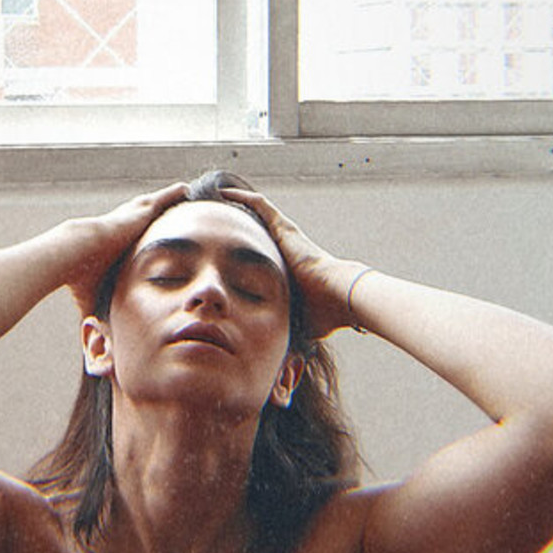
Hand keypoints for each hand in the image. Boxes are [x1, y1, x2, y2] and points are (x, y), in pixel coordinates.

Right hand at [63, 183, 191, 314]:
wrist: (74, 253)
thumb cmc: (79, 277)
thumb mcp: (94, 298)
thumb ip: (99, 315)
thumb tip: (96, 345)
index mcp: (114, 244)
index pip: (130, 238)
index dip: (139, 235)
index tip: (149, 238)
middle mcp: (123, 227)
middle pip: (143, 216)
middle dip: (155, 211)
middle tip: (168, 209)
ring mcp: (131, 217)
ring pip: (154, 205)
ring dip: (167, 199)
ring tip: (182, 193)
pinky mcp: (139, 210)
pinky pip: (162, 199)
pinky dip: (173, 193)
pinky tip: (185, 188)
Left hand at [220, 187, 367, 337]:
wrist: (341, 297)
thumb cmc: (322, 314)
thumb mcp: (293, 322)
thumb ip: (281, 331)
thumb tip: (273, 360)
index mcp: (284, 269)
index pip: (258, 257)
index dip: (241, 252)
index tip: (223, 251)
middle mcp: (285, 248)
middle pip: (255, 231)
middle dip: (234, 226)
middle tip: (211, 222)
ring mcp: (286, 236)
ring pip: (255, 214)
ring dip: (234, 207)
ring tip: (212, 201)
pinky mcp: (285, 228)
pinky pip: (259, 206)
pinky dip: (242, 198)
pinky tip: (223, 192)